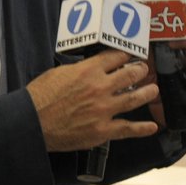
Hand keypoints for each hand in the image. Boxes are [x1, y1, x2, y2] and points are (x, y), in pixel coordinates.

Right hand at [27, 50, 159, 150]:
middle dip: (141, 70)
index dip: (126, 54)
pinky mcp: (102, 130)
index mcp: (88, 70)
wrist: (32, 122)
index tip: (131, 54)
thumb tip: (90, 68)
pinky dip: (142, 128)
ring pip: (134, 98)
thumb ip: (79, 69)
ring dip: (148, 93)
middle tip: (144, 70)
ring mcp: (104, 110)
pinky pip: (127, 129)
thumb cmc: (39, 96)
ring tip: (153, 90)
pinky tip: (152, 126)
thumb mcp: (58, 72)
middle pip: (131, 74)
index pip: (115, 56)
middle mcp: (100, 88)